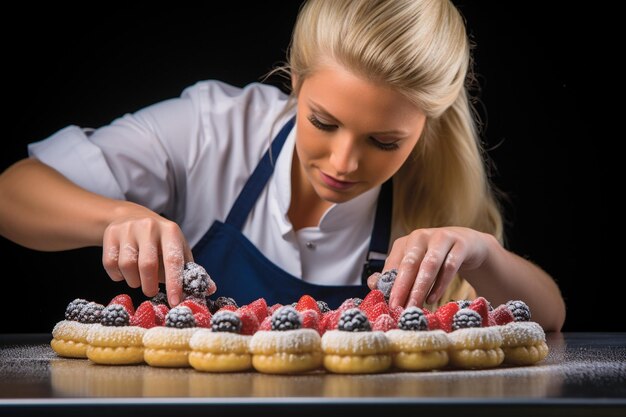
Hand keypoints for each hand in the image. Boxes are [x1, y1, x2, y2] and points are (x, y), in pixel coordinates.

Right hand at [101, 203, 193, 306]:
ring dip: (134, 281)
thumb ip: (191, 271)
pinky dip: (118, 275)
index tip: (176, 302)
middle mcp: (149, 226)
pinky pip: (110, 264)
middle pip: (147, 265)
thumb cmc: (160, 242)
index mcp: (171, 231)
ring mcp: (128, 229)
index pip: (173, 260)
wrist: (131, 217)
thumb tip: (210, 289)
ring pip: (127, 266)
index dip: (175, 283)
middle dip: (149, 286)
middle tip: (151, 293)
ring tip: (139, 279)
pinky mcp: (110, 234)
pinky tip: (125, 272)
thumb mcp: (178, 250)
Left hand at [369, 227, 491, 308]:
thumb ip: (395, 275)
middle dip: (402, 287)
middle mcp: (421, 237)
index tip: (387, 305)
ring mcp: (441, 238)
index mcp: (405, 242)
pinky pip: (450, 266)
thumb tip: (373, 285)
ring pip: (429, 264)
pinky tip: (433, 298)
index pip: (393, 265)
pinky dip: (441, 284)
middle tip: (397, 308)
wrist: (467, 244)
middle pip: (409, 263)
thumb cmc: (435, 259)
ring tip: (414, 307)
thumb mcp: (415, 265)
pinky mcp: (460, 244)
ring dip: (420, 288)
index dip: (389, 285)